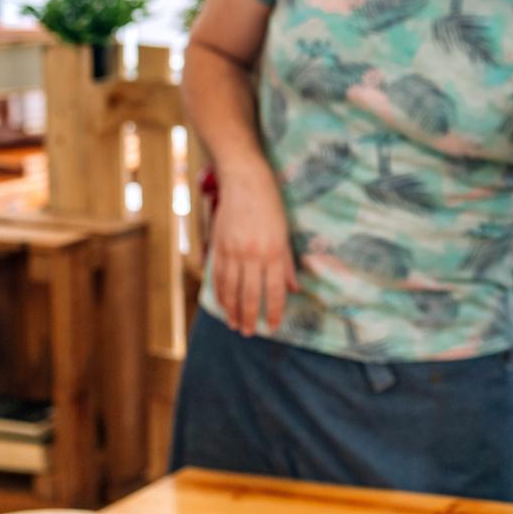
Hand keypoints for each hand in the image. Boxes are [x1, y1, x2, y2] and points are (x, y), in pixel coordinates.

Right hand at [209, 168, 298, 334]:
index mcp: (274, 251)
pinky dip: (219, 293)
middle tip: (249, 332)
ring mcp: (233, 251)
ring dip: (232, 310)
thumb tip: (294, 289)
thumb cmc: (270, 206)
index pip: (275, 291)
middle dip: (250, 317)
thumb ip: (288, 264)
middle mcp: (253, 254)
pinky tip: (222, 305)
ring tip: (235, 325)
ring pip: (231, 289)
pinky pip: (217, 276)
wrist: (244, 181)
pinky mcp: (218, 246)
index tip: (273, 327)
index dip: (274, 312)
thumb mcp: (285, 233)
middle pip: (250, 295)